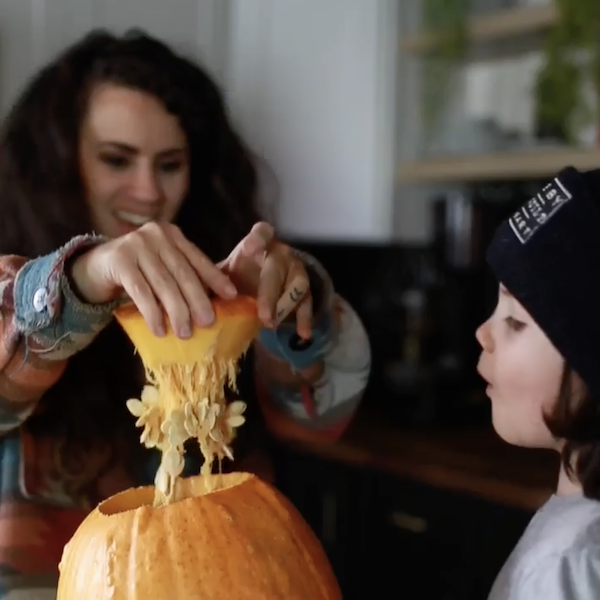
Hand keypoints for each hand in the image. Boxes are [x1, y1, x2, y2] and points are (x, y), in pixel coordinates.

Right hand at [69, 222, 236, 337]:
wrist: (94, 266)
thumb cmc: (137, 271)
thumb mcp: (162, 267)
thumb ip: (183, 275)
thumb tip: (214, 303)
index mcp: (172, 235)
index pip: (198, 259)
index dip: (215, 278)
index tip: (231, 296)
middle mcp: (156, 235)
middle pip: (183, 273)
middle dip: (197, 300)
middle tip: (208, 323)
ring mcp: (136, 244)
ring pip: (164, 284)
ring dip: (176, 312)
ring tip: (185, 333)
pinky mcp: (119, 260)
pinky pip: (141, 292)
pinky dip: (152, 313)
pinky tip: (159, 330)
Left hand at [218, 222, 312, 338]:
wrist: (264, 280)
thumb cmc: (242, 274)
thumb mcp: (227, 273)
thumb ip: (212, 280)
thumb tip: (191, 296)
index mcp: (259, 243)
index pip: (262, 233)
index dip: (257, 239)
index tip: (248, 249)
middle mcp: (280, 253)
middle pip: (277, 268)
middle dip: (269, 292)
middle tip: (262, 315)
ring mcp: (296, 270)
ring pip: (297, 285)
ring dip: (285, 306)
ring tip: (271, 325)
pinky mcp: (305, 288)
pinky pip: (307, 302)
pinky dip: (305, 318)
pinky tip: (303, 333)